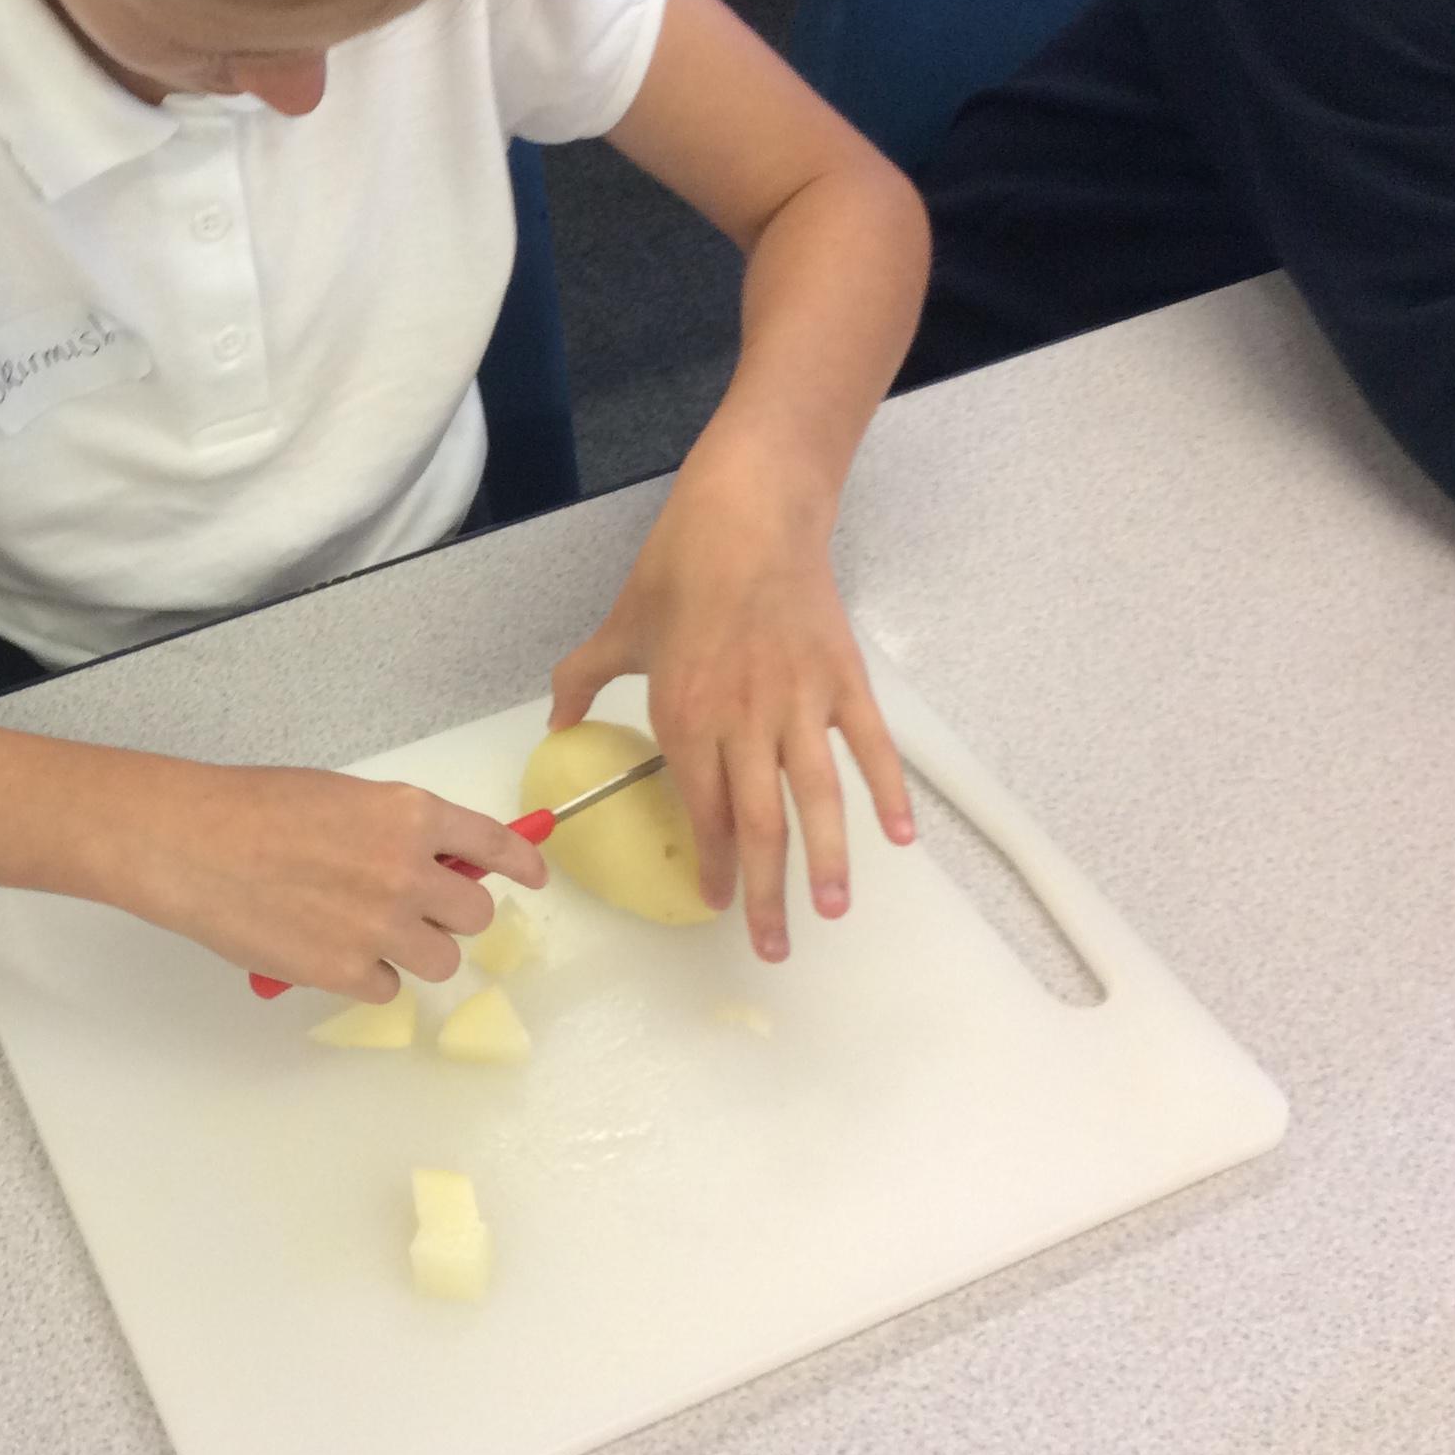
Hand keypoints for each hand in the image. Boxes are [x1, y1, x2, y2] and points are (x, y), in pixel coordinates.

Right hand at [106, 763, 548, 999]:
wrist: (189, 843)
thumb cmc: (250, 807)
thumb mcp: (340, 796)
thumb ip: (393, 828)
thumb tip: (430, 861)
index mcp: (409, 814)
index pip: (495, 845)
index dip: (523, 863)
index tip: (534, 876)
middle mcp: (408, 870)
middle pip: (474, 916)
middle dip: (449, 916)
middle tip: (412, 911)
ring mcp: (380, 926)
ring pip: (439, 961)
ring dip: (411, 951)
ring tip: (361, 934)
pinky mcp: (346, 972)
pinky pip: (385, 988)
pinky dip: (362, 976)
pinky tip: (324, 950)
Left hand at [550, 445, 911, 963]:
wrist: (750, 509)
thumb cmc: (680, 567)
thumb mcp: (619, 626)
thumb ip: (583, 681)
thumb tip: (553, 724)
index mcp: (687, 715)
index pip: (701, 809)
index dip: (710, 863)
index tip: (714, 904)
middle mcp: (745, 720)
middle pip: (759, 823)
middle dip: (765, 890)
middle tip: (774, 945)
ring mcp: (800, 702)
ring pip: (817, 797)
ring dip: (829, 859)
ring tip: (833, 909)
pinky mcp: (844, 679)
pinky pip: (871, 746)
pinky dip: (889, 791)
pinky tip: (901, 837)